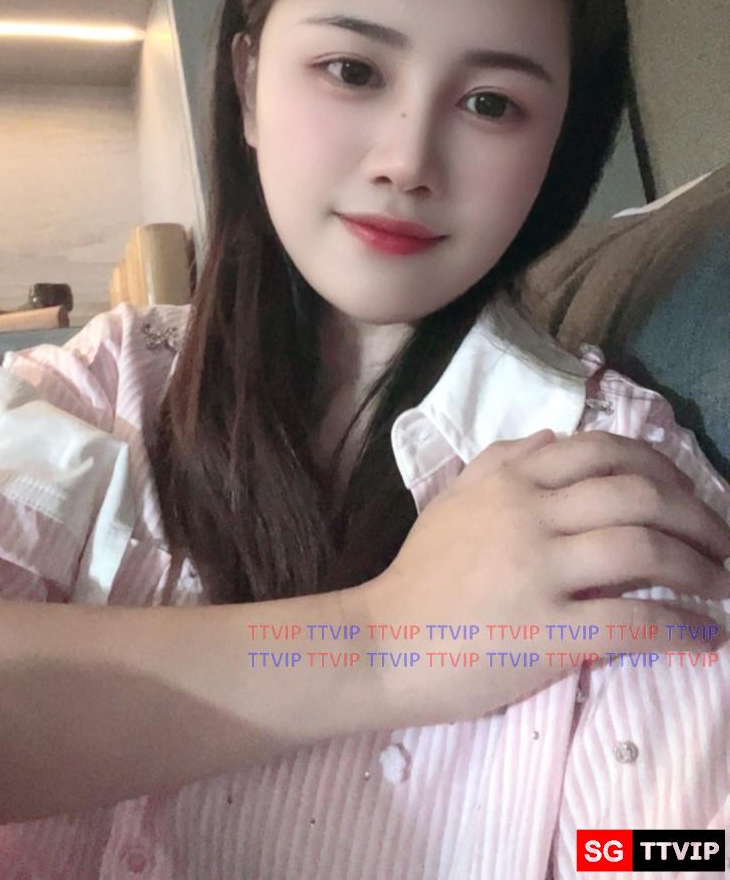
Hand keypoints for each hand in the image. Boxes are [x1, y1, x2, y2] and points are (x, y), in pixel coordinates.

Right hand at [359, 429, 729, 727]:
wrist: (383, 641)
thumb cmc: (420, 575)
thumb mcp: (452, 501)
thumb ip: (498, 460)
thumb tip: (551, 436)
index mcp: (510, 480)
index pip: (604, 451)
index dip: (661, 467)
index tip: (686, 493)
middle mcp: (529, 513)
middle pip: (637, 494)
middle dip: (696, 514)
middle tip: (722, 540)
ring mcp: (539, 571)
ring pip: (643, 549)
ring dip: (698, 565)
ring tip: (722, 581)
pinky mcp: (548, 631)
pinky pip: (631, 621)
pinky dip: (680, 627)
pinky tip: (706, 634)